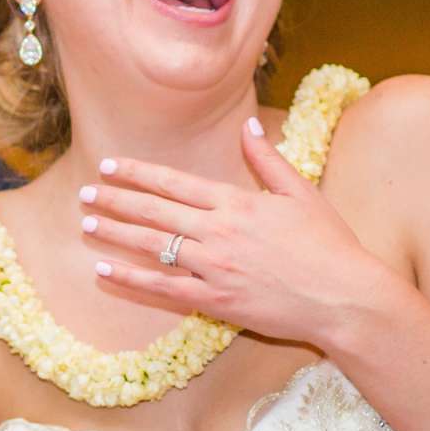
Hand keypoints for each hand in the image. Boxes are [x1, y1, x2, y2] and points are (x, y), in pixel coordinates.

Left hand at [78, 117, 402, 345]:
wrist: (344, 298)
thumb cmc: (329, 245)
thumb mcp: (301, 194)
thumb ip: (268, 161)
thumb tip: (247, 128)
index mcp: (237, 203)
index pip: (175, 183)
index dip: (138, 173)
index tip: (110, 166)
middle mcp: (219, 232)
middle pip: (155, 211)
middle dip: (116, 200)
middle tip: (85, 193)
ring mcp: (215, 268)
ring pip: (153, 247)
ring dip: (116, 234)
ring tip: (86, 224)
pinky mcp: (216, 302)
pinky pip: (163, 289)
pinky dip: (130, 280)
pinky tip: (104, 273)